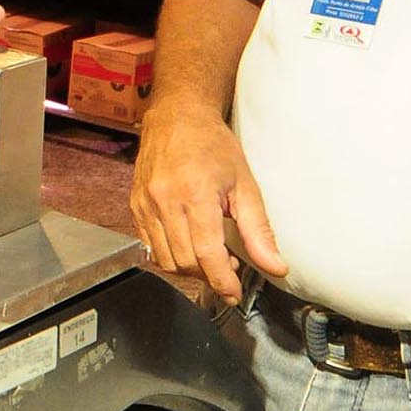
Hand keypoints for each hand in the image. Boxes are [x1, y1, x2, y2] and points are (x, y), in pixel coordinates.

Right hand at [129, 100, 284, 301]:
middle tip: (229, 267)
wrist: (176, 116)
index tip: (234, 294)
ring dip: (190, 268)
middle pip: (185, 261)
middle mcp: (164, 201)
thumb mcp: (245, 184)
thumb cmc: (212, 145)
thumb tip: (275, 267)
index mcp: (195, 194)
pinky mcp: (135, 206)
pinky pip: (150, 246)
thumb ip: (258, 231)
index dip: (222, 281)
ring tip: (210, 255)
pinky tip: (188, 244)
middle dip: (209, 275)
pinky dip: (170, 255)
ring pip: (164, 259)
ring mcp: (145, 204)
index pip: (206, 253)